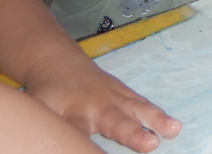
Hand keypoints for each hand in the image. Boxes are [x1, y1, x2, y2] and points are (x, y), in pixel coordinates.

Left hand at [25, 50, 180, 151]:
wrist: (59, 65)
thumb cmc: (48, 97)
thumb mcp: (39, 114)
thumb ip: (48, 134)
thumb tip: (38, 146)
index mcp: (71, 116)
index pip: (79, 136)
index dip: (86, 148)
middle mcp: (96, 107)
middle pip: (116, 122)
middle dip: (133, 134)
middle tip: (150, 145)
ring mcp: (114, 98)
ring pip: (136, 109)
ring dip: (156, 120)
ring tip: (173, 130)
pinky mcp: (125, 94)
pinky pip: (142, 105)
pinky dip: (158, 115)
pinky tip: (172, 125)